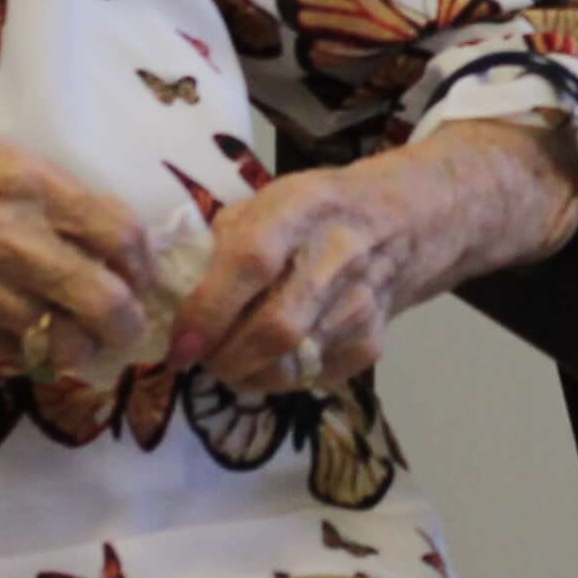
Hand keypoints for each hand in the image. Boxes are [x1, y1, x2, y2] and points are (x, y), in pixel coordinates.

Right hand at [0, 122, 156, 375]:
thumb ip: (28, 178)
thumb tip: (84, 209)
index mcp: (22, 180)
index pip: (117, 231)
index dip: (141, 259)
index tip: (141, 268)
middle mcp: (9, 239)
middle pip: (106, 300)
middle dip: (129, 320)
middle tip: (131, 322)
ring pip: (64, 341)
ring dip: (84, 347)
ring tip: (89, 342)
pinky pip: (12, 356)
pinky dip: (31, 356)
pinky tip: (32, 343)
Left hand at [168, 116, 577, 397]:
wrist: (404, 222)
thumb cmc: (318, 208)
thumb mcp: (270, 198)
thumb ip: (223, 239)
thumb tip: (174, 291)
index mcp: (301, 206)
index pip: (251, 261)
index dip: (208, 309)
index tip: (179, 343)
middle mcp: (338, 255)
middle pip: (275, 328)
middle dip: (223, 356)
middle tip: (198, 359)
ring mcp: (361, 305)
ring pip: (291, 364)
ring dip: (244, 374)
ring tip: (226, 362)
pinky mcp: (371, 343)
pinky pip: (311, 379)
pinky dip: (277, 380)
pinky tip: (265, 361)